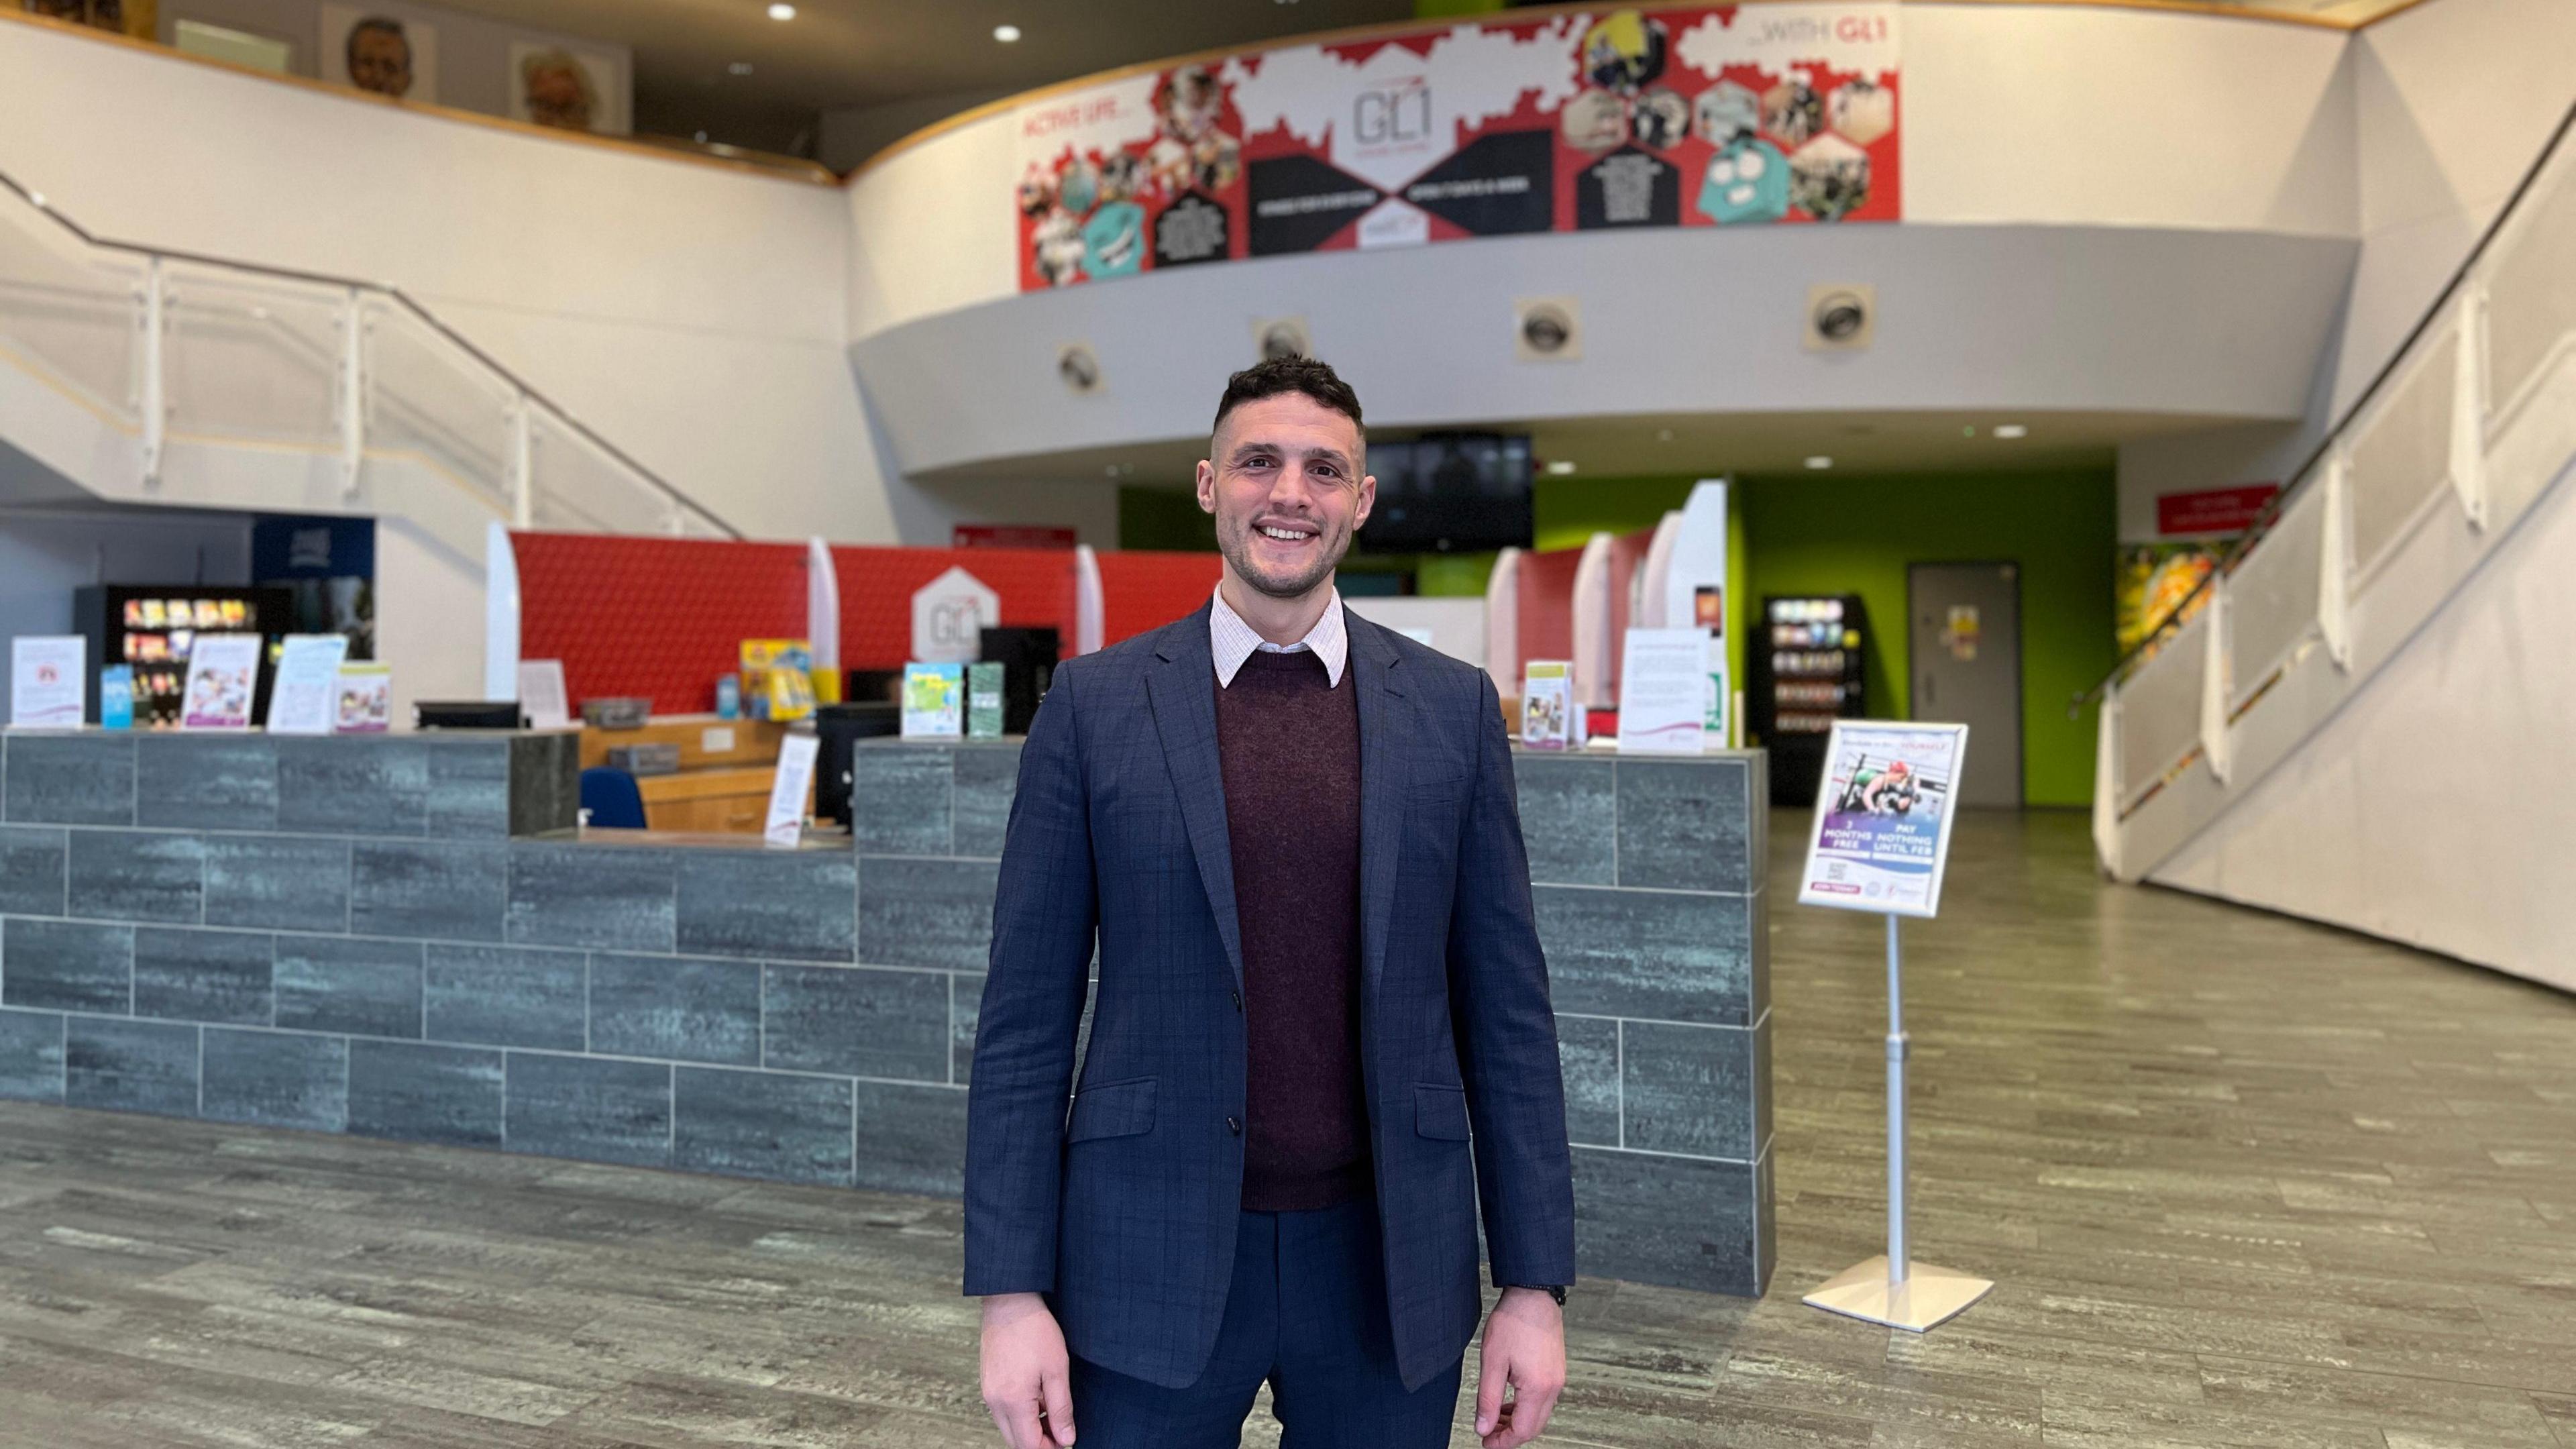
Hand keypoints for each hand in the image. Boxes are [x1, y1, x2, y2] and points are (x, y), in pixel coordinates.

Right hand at [980, 1292, 1075, 1446]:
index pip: (1029, 1445)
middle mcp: (995, 1402)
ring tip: (1052, 1410)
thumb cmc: (1035, 1331)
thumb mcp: (1057, 1369)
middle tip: (1062, 1431)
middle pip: (1016, 1441)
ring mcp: (988, 1393)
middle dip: (1039, 1442)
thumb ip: (1061, 1408)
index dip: (1051, 1448)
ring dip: (1030, 1428)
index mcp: (1012, 1401)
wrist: (1009, 1302)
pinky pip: (1003, 1411)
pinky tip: (1037, 1397)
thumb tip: (1067, 1438)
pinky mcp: (987, 1383)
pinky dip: (1020, 1414)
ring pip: (1009, 1428)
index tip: (1067, 1441)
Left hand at [1474, 1287, 1565, 1445]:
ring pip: (1539, 1414)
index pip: (1523, 1430)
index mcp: (1538, 1387)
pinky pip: (1543, 1399)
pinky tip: (1509, 1400)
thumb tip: (1483, 1427)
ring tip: (1494, 1416)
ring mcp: (1558, 1378)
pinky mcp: (1556, 1370)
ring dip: (1518, 1420)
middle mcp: (1553, 1387)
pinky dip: (1526, 1406)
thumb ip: (1488, 1399)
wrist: (1533, 1295)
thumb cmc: (1513, 1322)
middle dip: (1510, 1435)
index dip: (1503, 1442)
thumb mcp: (1492, 1362)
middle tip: (1488, 1433)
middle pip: (1534, 1427)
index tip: (1485, 1443)